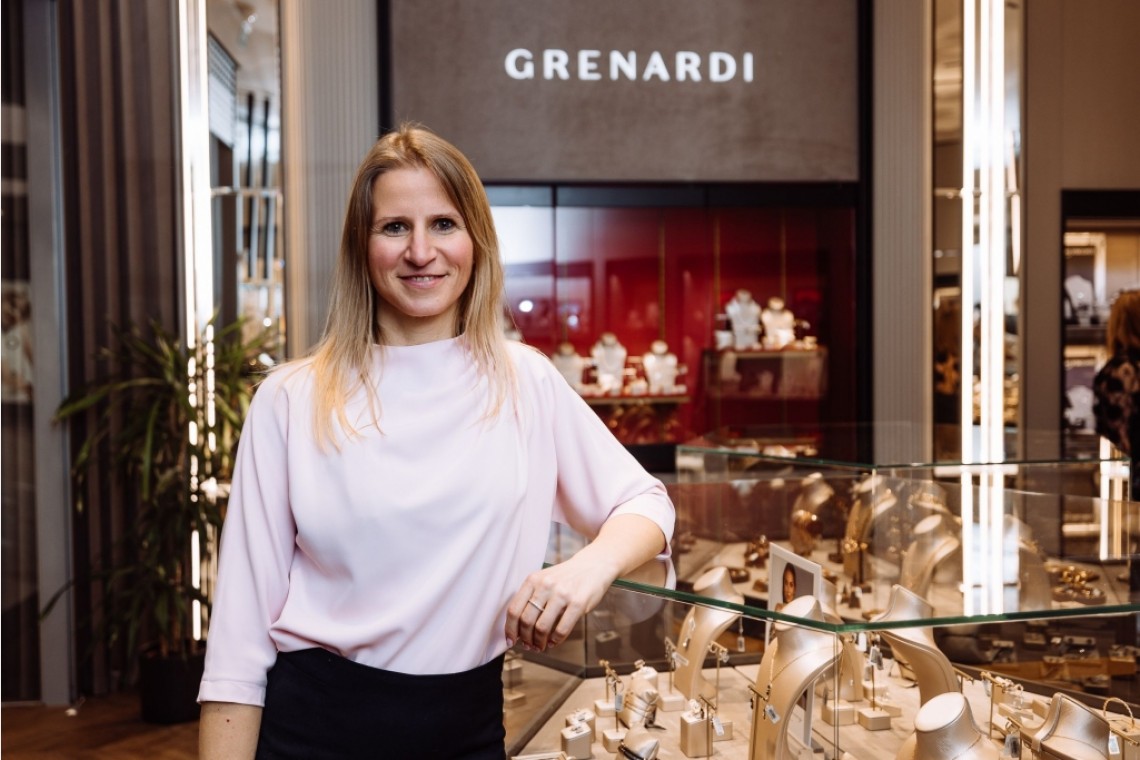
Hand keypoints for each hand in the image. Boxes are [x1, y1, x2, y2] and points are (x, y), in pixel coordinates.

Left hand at [504, 513, 667, 652]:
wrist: (594, 565)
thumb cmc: (567, 577)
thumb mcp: (545, 580)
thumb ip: (531, 598)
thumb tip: (519, 628)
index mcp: (533, 580)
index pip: (514, 609)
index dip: (510, 629)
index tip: (510, 641)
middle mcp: (545, 585)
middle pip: (526, 620)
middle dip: (525, 638)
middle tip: (528, 646)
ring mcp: (562, 593)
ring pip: (542, 627)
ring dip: (539, 642)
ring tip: (540, 646)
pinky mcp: (578, 602)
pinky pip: (562, 629)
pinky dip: (555, 640)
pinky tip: (554, 642)